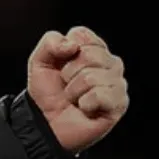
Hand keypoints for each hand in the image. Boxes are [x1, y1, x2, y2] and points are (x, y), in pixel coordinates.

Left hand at [28, 25, 128, 154]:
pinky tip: (85, 108)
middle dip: (69, 72)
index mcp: (93, 49)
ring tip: (75, 98)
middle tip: (67, 85)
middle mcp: (110, 63)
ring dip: (74, 91)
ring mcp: (117, 83)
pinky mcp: (119, 103)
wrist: (46, 123)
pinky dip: (85, 103)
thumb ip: (51, 42)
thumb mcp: (39, 62)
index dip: (64, 51)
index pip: (82, 34)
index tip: (61, 65)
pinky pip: (100, 95)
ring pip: (92, 77)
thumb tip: (73, 46)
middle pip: (89, 54)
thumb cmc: (47, 93)